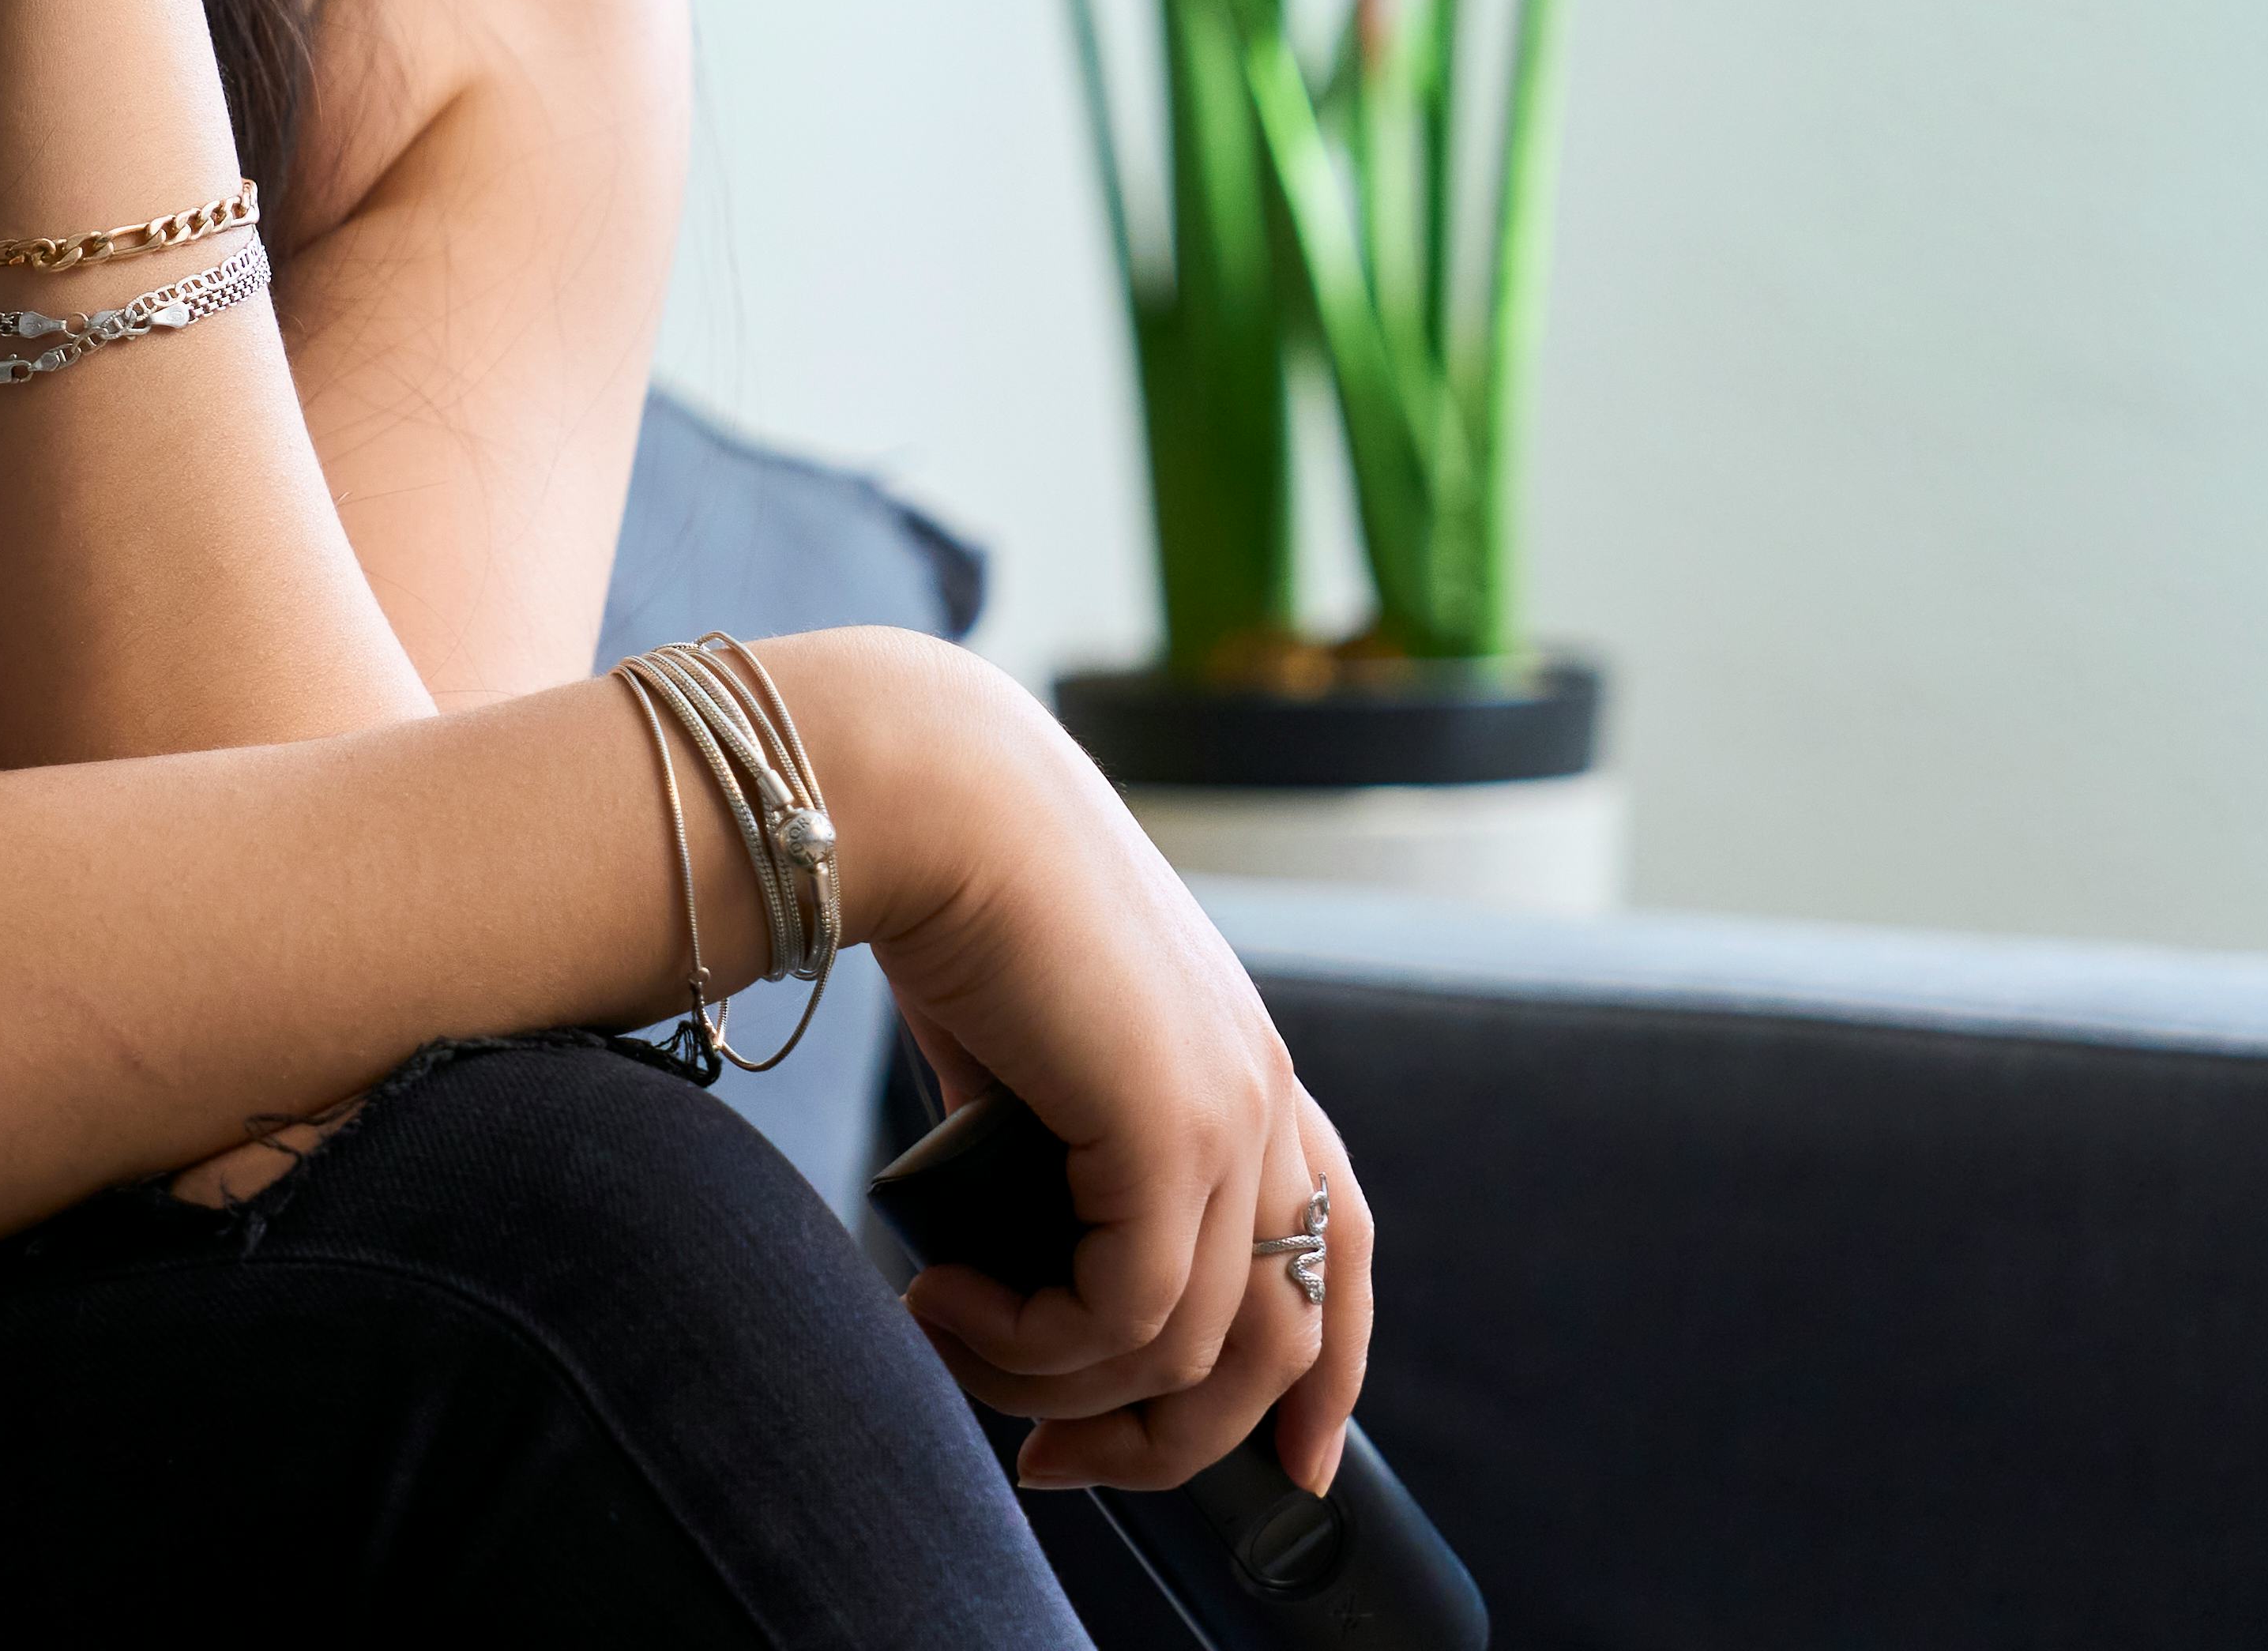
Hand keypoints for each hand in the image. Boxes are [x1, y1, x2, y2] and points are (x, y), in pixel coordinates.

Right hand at [861, 654, 1376, 1498]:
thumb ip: (1060, 1150)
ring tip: (954, 1345)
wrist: (931, 798)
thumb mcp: (1035, 1049)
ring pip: (1193, 1352)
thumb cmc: (959, 895)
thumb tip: (1020, 1272)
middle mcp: (1265, 1094)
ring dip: (1059, 1391)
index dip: (1325, 1376)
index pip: (1336, 1248)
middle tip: (1051, 1460)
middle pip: (1280, 1343)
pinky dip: (1033, 1347)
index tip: (1283, 1468)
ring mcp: (1233, 1113)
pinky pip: (1130, 1317)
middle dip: (1166, 1439)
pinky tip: (948, 1303)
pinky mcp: (1173, 1128)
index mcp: (1246, 1064)